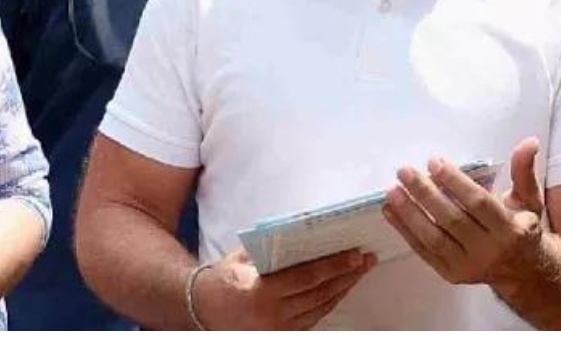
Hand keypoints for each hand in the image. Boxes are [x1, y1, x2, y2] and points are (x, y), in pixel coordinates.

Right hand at [191, 247, 374, 329]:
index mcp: (260, 292)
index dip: (333, 266)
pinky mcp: (283, 336)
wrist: (203, 308)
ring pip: (321, 308)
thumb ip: (270, 249)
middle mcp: (272, 315)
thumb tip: (303, 232)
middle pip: (319, 294)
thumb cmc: (223, 277)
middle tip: (366, 259)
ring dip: (343, 289)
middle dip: (347, 276)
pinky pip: (314, 318)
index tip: (354, 254)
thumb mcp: (242, 257)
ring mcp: (279, 330)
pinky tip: (341, 289)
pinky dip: (330, 302)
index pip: (306, 278)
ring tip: (359, 271)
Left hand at [383, 138, 544, 286]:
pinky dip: (404, 231)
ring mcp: (468, 266)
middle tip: (404, 171)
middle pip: (451, 219)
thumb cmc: (521, 228)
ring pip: (434, 238)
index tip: (433, 161)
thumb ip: (523, 172)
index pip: (478, 203)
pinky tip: (389, 211)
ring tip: (392, 190)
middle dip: (425, 193)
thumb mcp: (528, 201)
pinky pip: (423, 251)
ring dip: (409, 213)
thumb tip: (528, 142)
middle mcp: (489, 251)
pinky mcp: (450, 274)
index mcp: (510, 230)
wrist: (524, 273)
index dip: (454, 182)